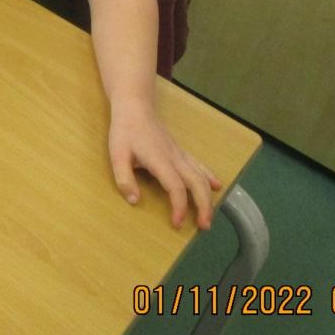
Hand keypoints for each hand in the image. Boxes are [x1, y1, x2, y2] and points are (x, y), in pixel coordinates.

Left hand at [108, 110, 221, 229]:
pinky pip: (199, 166)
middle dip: (203, 205)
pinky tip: (217, 186)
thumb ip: (124, 179)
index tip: (177, 223)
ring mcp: (180, 154)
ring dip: (208, 196)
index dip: (179, 207)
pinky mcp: (180, 152)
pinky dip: (209, 177)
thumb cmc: (125, 132)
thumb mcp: (117, 156)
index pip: (175, 187)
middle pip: (197, 183)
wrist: (135, 108)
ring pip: (201, 176)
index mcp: (159, 160)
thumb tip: (134, 201)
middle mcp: (175, 158)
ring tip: (209, 216)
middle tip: (204, 226)